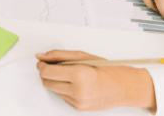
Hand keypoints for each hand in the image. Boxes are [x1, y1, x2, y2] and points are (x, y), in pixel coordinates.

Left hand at [36, 50, 156, 111]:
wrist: (123, 87)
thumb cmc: (105, 69)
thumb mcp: (82, 56)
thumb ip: (59, 55)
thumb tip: (40, 56)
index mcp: (79, 75)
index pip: (47, 72)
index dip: (41, 66)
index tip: (42, 62)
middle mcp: (78, 91)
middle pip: (47, 82)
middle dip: (46, 73)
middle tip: (53, 66)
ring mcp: (78, 102)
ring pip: (53, 90)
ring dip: (55, 81)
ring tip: (69, 74)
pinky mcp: (78, 108)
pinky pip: (62, 96)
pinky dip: (64, 89)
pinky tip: (75, 84)